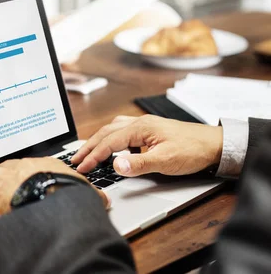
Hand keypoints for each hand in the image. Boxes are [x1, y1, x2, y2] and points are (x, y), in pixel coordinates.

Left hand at [0, 157, 109, 216]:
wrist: (58, 205)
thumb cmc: (73, 198)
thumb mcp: (86, 193)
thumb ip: (92, 194)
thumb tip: (104, 200)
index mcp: (45, 164)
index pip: (30, 164)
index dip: (25, 174)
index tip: (24, 181)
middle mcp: (24, 167)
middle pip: (6, 165)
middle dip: (3, 176)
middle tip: (4, 188)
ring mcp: (7, 180)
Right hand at [71, 115, 222, 176]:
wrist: (216, 144)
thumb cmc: (193, 150)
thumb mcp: (166, 161)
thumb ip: (139, 164)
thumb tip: (116, 165)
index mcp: (140, 128)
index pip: (108, 142)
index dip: (93, 156)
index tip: (81, 168)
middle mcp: (140, 123)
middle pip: (106, 133)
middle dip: (88, 147)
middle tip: (75, 160)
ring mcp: (144, 125)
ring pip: (112, 130)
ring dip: (97, 141)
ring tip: (86, 152)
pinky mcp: (149, 131)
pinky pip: (122, 130)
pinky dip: (110, 138)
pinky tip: (112, 145)